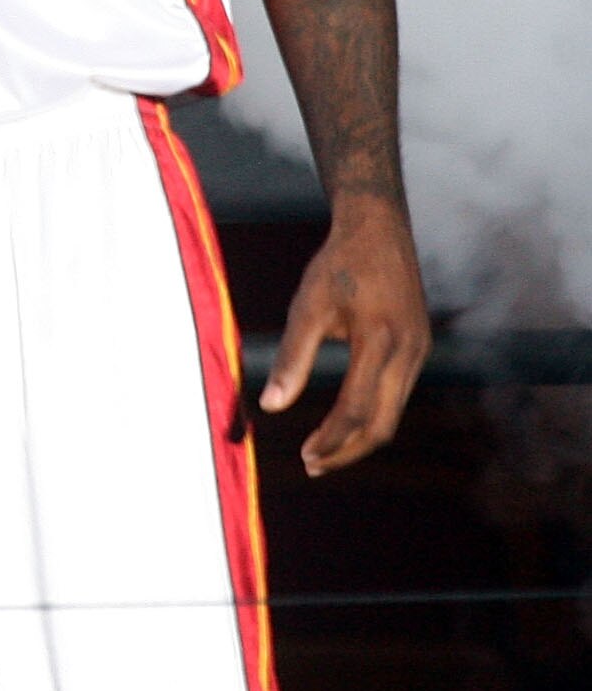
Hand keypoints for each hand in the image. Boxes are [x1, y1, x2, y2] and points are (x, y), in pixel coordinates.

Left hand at [259, 198, 430, 475]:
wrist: (379, 225)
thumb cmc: (340, 263)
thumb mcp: (309, 305)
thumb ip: (293, 357)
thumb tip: (271, 406)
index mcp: (380, 340)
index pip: (357, 409)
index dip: (331, 440)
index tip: (305, 456)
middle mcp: (409, 350)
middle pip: (382, 424)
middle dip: (347, 451)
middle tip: (312, 465)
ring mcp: (420, 350)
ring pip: (394, 413)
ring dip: (360, 437)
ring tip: (324, 450)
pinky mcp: (420, 346)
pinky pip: (399, 394)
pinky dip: (374, 414)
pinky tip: (347, 418)